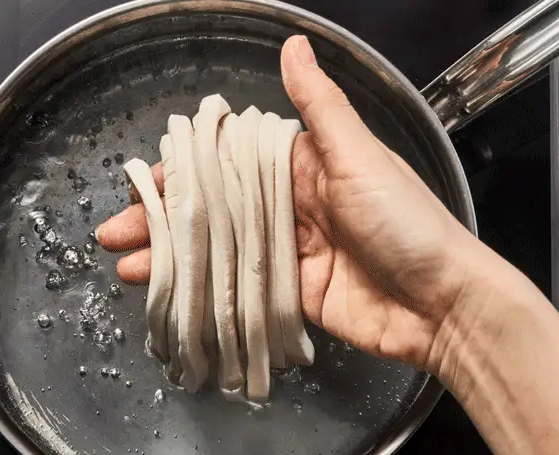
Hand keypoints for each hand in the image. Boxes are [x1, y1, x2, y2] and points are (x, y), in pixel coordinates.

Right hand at [96, 36, 486, 371]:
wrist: (444, 305)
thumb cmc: (409, 223)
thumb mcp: (359, 157)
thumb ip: (320, 108)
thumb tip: (294, 46)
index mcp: (305, 167)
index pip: (228, 163)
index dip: (183, 172)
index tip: (142, 182)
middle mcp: (292, 206)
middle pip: (215, 210)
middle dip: (165, 221)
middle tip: (114, 232)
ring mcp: (290, 253)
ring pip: (220, 251)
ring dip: (175, 257)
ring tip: (129, 267)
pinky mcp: (293, 294)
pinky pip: (241, 290)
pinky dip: (206, 293)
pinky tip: (171, 296)